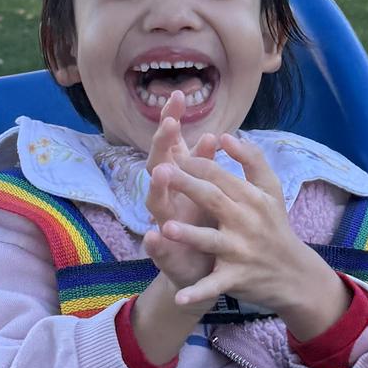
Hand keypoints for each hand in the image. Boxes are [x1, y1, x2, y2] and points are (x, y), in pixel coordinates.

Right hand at [142, 91, 218, 290]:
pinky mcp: (167, 254)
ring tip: (161, 173)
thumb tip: (214, 134)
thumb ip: (207, 165)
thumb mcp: (210, 192)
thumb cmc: (205, 223)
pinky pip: (158, 248)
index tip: (179, 96)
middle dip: (162, 146)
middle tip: (170, 124)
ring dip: (157, 188)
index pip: (173, 145)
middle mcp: (168, 198)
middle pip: (159, 166)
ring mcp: (165, 224)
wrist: (204, 271)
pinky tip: (153, 236)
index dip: (172, 121)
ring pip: (155, 203)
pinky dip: (155, 244)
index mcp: (180, 182)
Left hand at [155, 134, 349, 340]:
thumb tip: (226, 135)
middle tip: (161, 171)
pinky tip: (179, 296)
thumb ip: (252, 160)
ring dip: (189, 235)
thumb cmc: (275, 225)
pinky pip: (214, 285)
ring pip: (210, 241)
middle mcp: (245, 221)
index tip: (172, 152)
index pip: (220, 175)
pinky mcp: (236, 278)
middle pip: (212, 199)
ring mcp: (240, 251)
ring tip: (166, 227)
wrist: (294, 273)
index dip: (196, 163)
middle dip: (187, 185)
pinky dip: (198, 292)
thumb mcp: (271, 190)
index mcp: (251, 197)